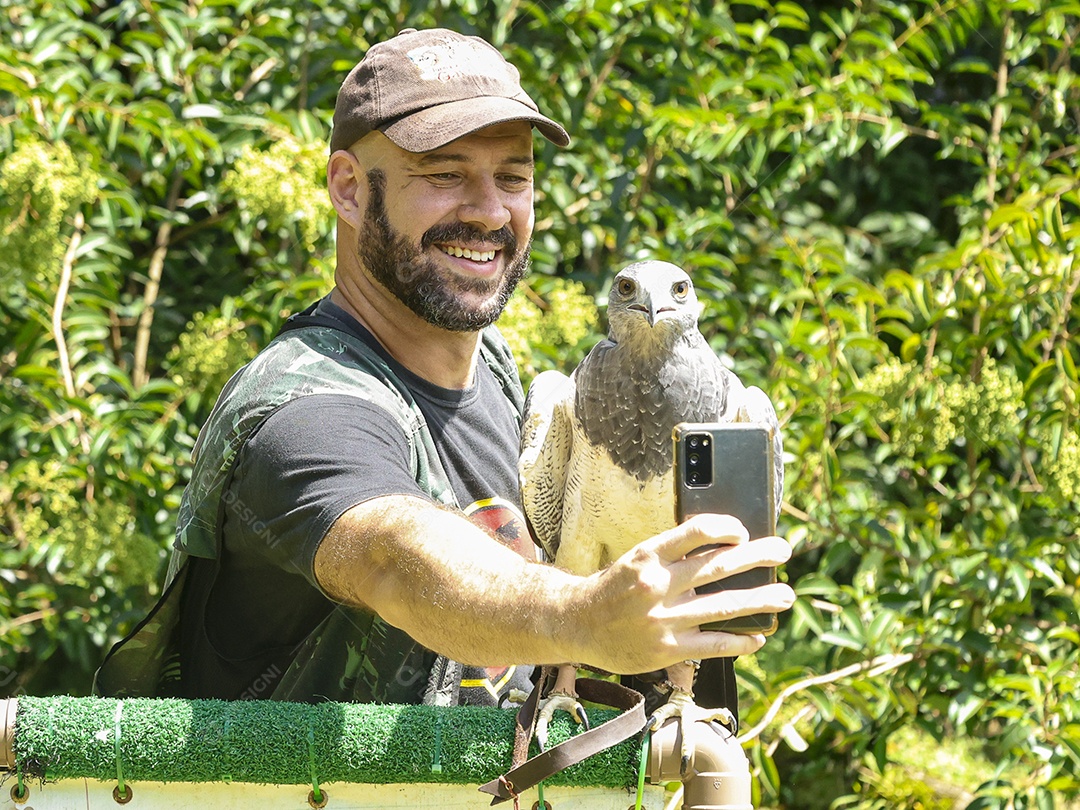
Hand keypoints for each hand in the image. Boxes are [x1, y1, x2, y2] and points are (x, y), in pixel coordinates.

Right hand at [567, 513, 794, 674]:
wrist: (577, 623)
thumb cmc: (613, 588)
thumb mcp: (635, 560)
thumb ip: (671, 556)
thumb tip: (721, 550)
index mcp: (648, 556)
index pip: (696, 532)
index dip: (726, 528)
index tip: (743, 532)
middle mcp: (657, 584)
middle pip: (718, 566)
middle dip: (757, 556)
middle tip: (782, 550)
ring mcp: (664, 619)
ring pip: (724, 606)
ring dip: (761, 600)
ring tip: (784, 595)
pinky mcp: (667, 648)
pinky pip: (714, 644)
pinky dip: (740, 641)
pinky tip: (757, 637)